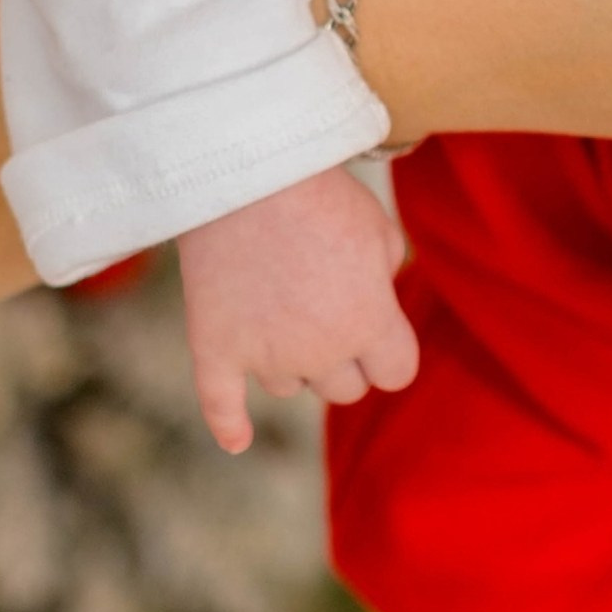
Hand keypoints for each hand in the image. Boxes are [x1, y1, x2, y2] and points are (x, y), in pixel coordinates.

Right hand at [177, 166, 417, 454]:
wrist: (244, 171)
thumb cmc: (321, 192)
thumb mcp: (379, 227)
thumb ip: (386, 274)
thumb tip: (377, 297)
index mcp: (369, 323)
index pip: (396, 373)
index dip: (390, 350)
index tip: (380, 328)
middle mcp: (320, 351)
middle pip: (344, 389)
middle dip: (345, 357)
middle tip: (327, 309)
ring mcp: (264, 355)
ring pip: (290, 386)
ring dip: (292, 360)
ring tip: (280, 305)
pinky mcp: (215, 348)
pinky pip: (221, 405)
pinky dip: (229, 425)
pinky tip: (237, 440)